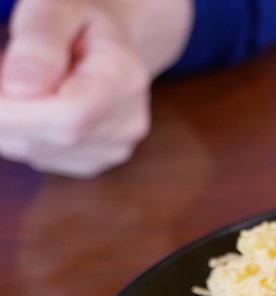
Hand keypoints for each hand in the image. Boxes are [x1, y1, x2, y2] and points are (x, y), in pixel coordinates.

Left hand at [0, 0, 191, 177]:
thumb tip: (18, 88)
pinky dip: (19, 131)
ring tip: (15, 78)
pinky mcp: (92, 163)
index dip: (16, 111)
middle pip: (50, 137)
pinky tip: (31, 103)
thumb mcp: (56, 4)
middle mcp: (127, 124)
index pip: (72, 116)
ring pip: (35, 150)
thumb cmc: (78, 16)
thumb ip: (39, 40)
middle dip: (4, 109)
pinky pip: (38, 156)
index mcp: (125, 78)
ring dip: (8, 118)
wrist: (107, 44)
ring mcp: (112, 149)